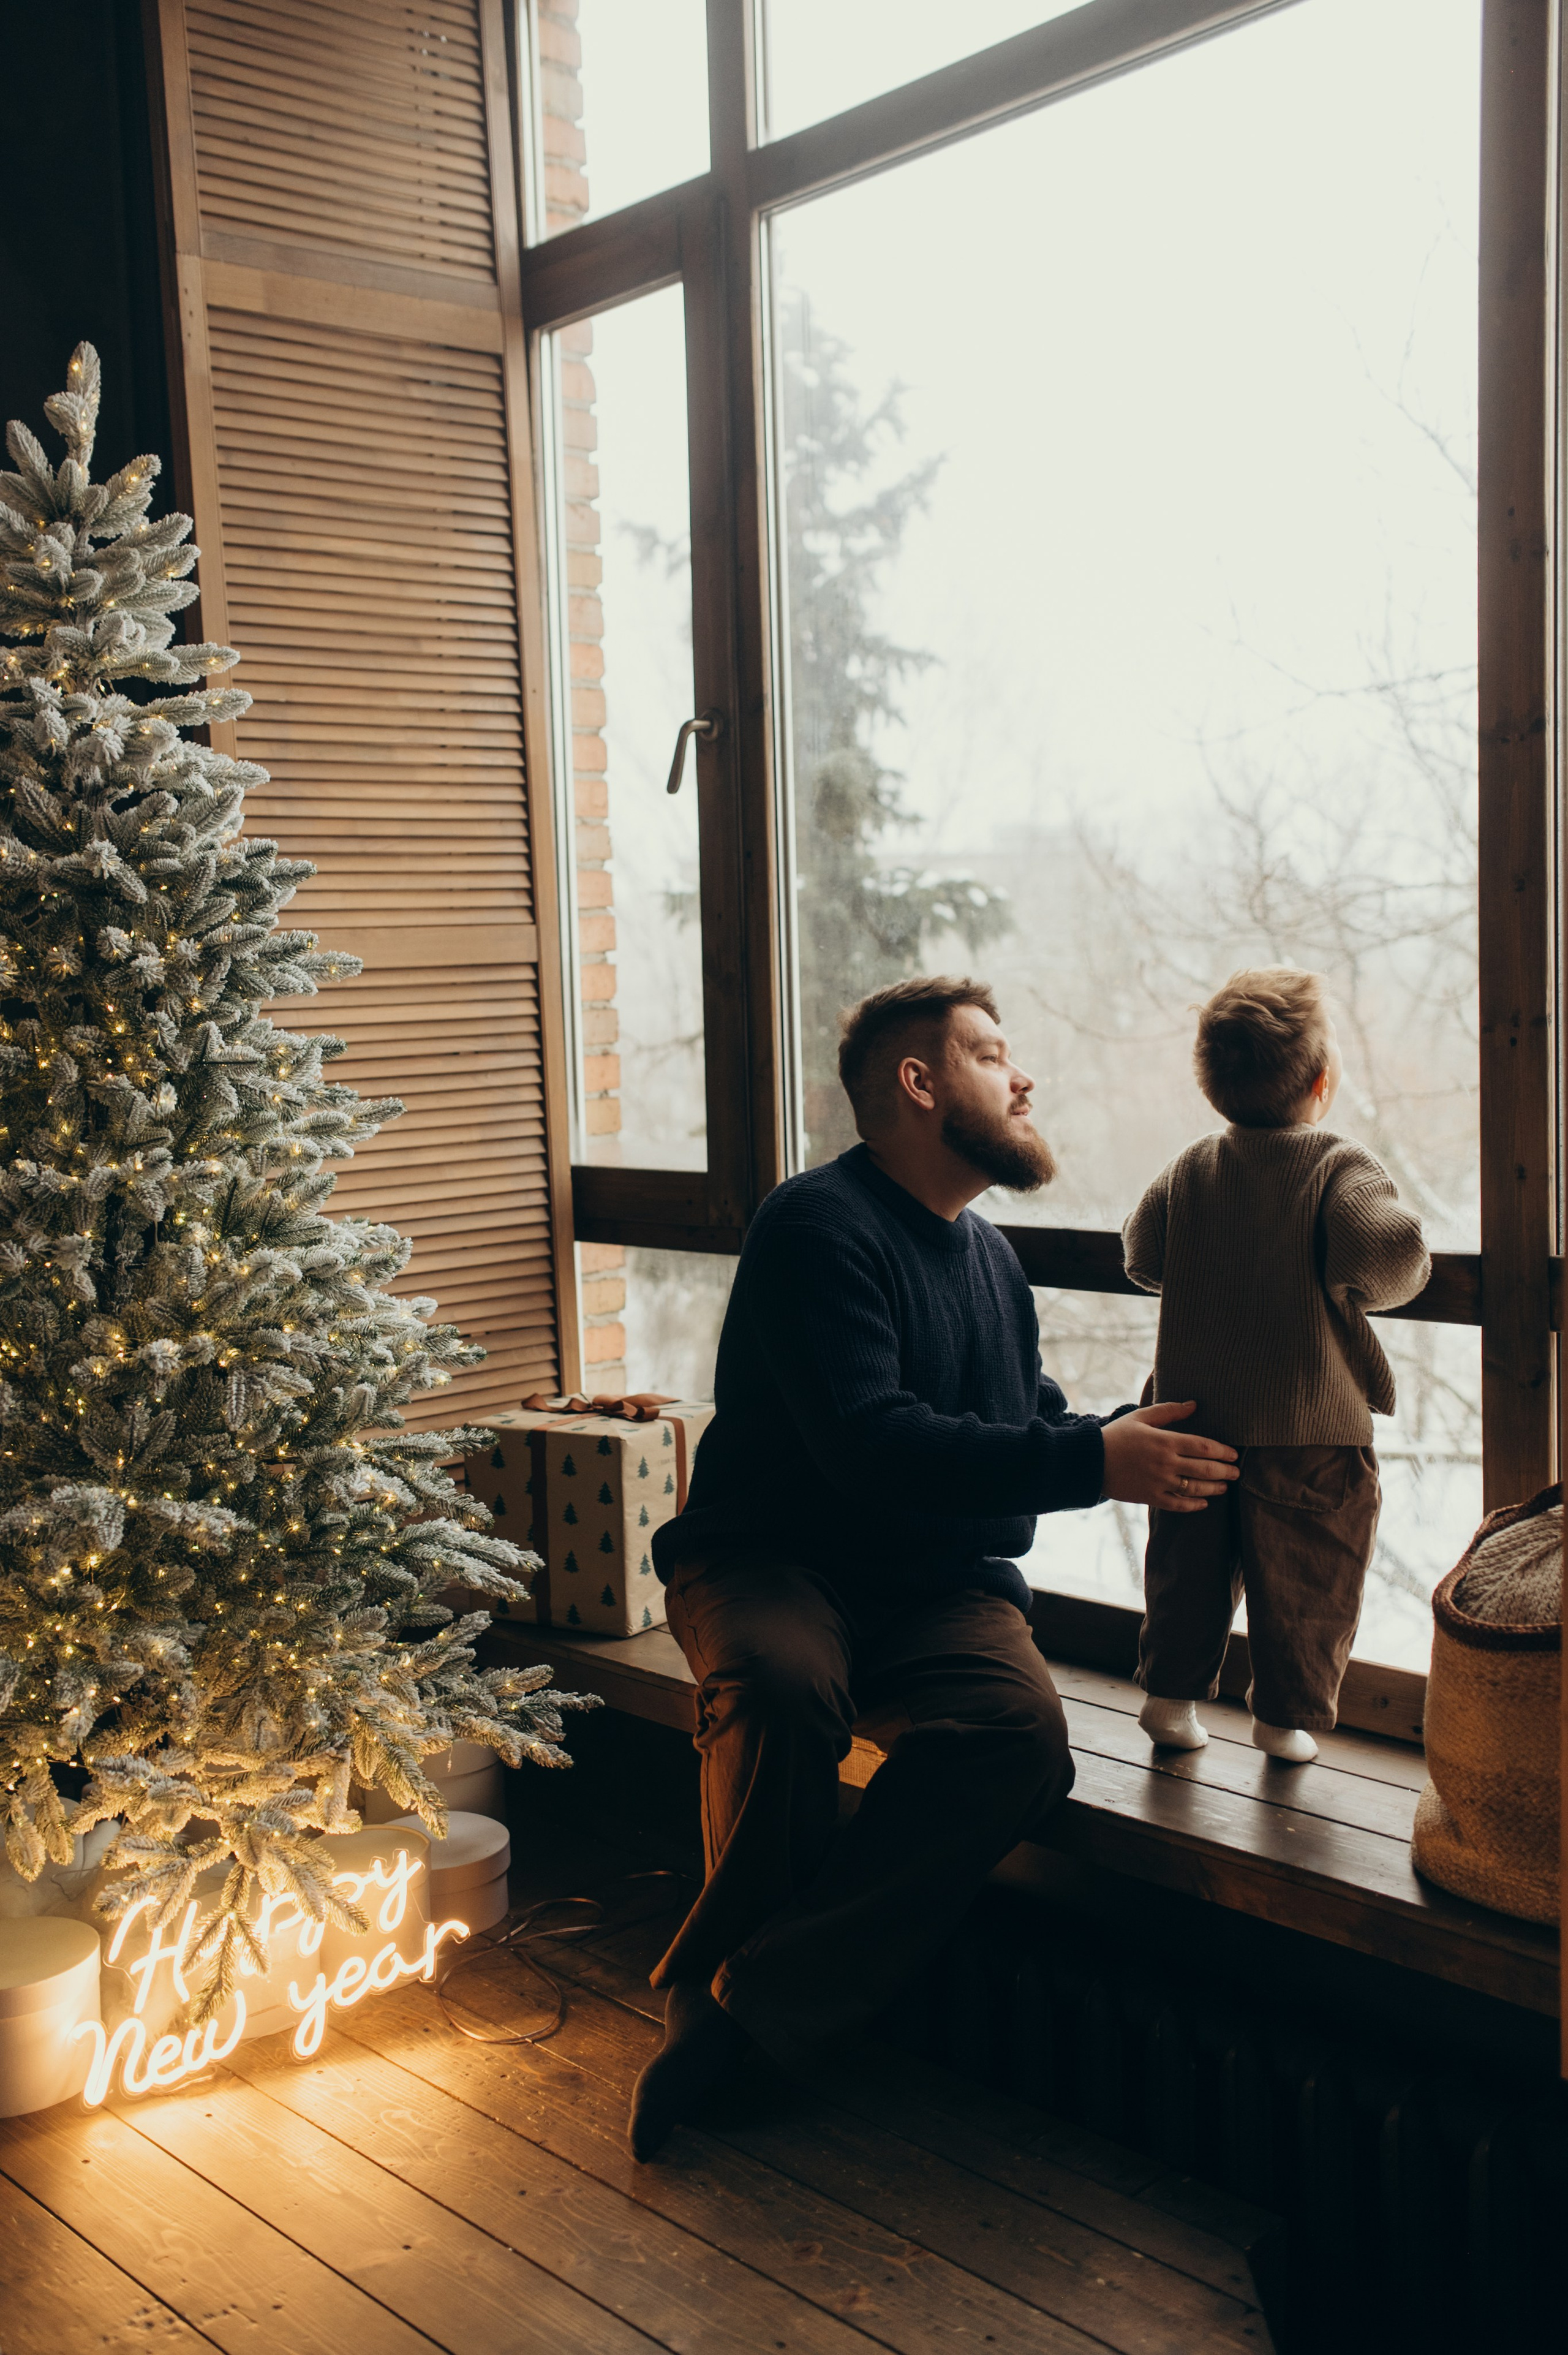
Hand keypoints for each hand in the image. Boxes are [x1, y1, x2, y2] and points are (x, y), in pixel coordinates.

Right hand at [1100, 1401, 1237, 1511]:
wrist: (1091, 1461)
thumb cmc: (1117, 1435)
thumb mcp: (1142, 1417)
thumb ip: (1170, 1411)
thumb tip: (1195, 1405)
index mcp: (1165, 1441)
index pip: (1203, 1447)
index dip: (1222, 1451)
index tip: (1234, 1454)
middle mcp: (1165, 1463)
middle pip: (1204, 1469)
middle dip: (1225, 1471)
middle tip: (1237, 1472)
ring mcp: (1159, 1482)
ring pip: (1195, 1488)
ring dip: (1214, 1488)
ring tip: (1225, 1486)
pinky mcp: (1151, 1497)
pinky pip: (1178, 1504)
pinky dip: (1193, 1505)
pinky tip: (1204, 1503)